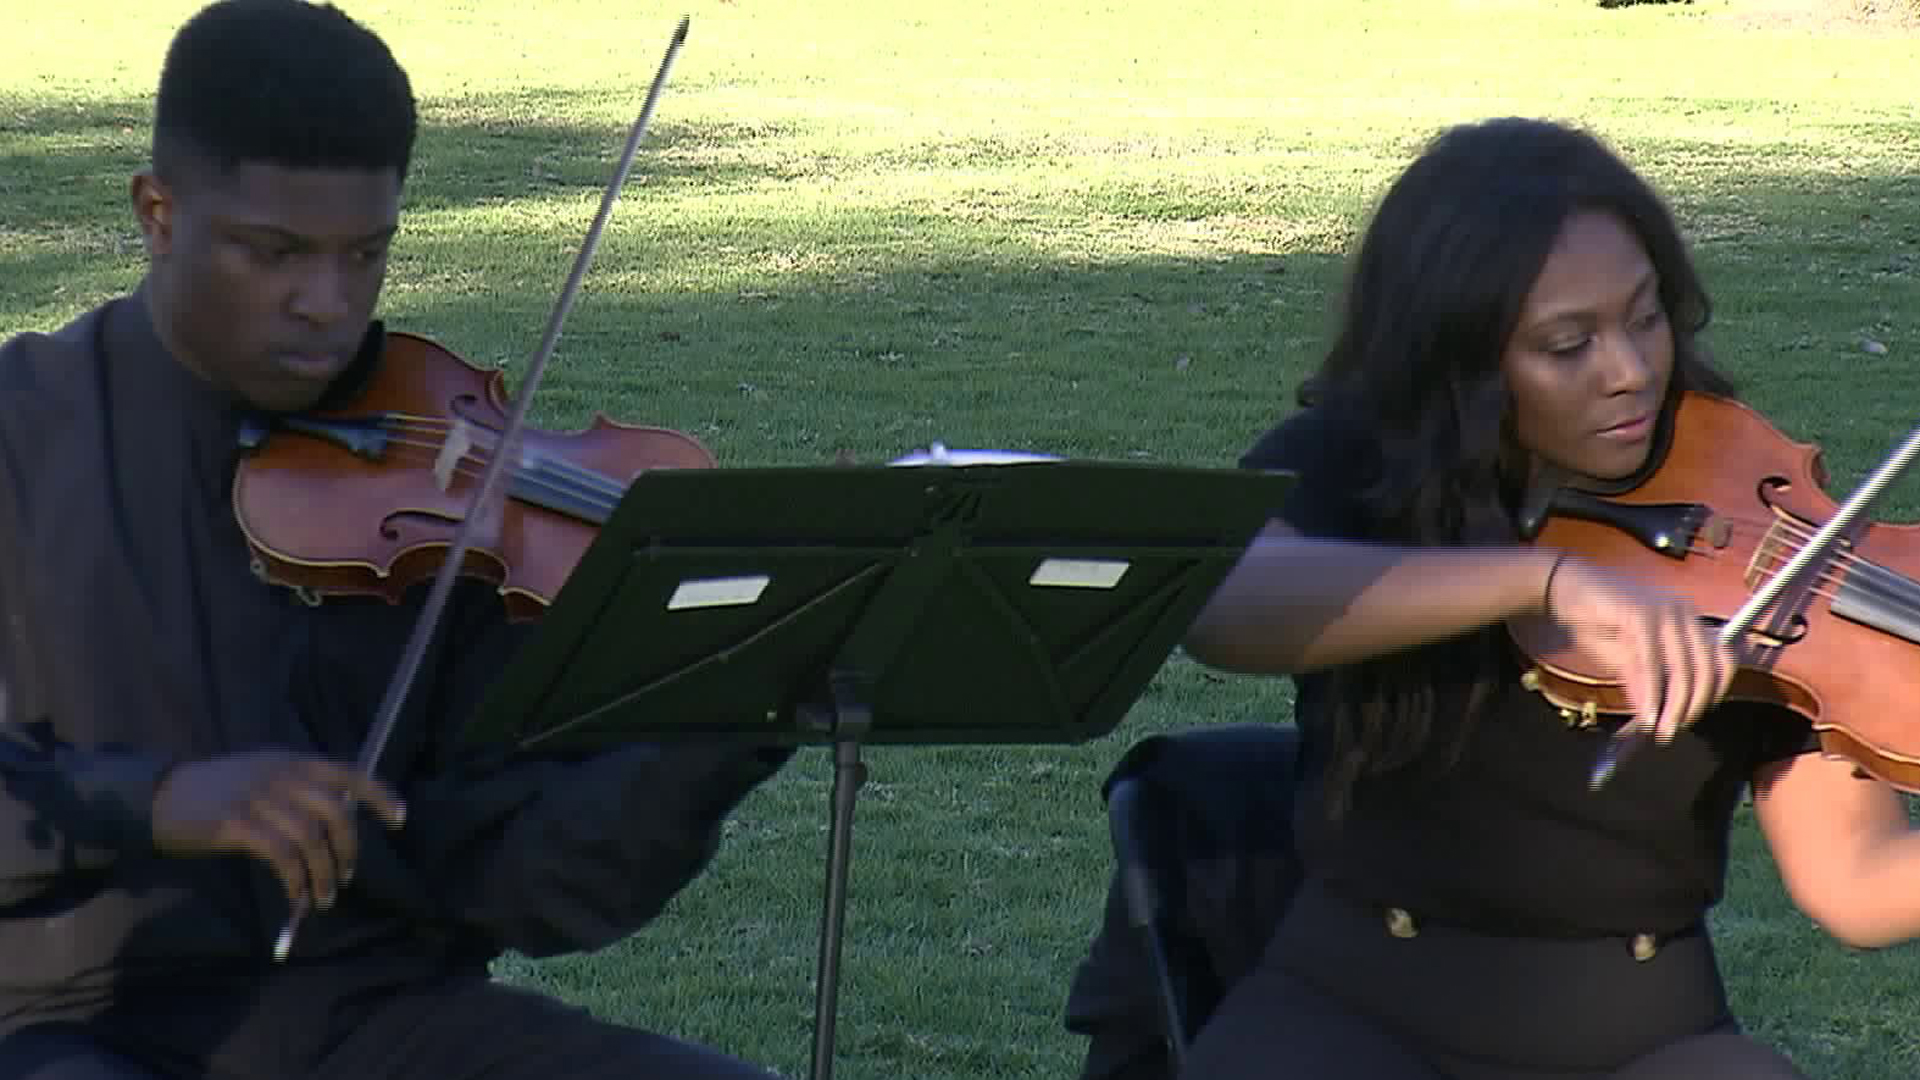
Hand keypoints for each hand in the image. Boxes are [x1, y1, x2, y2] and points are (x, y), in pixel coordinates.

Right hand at [151, 750, 405, 908]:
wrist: (162, 797)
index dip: (379, 795)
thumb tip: (340, 822)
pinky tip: (297, 895)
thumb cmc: (219, 792)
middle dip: (348, 849)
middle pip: (336, 813)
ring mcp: (259, 797)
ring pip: (311, 839)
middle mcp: (282, 775)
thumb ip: (300, 790)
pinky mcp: (237, 824)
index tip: (399, 819)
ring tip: (322, 896)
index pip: (350, 773)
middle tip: (345, 876)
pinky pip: (282, 856)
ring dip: (324, 873)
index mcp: (294, 761)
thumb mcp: (264, 776)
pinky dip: (296, 880)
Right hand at [1541, 556, 1737, 740]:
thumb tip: (1654, 712)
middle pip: (1705, 669)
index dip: (1715, 692)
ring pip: (1683, 670)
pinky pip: (1652, 664)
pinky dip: (1649, 694)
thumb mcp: (1623, 654)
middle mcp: (1682, 612)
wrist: (1559, 588)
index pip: (1722, 659)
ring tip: (1658, 728)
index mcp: (1686, 618)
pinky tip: (1643, 713)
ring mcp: (1664, 611)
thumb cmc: (1592, 616)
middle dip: (1691, 706)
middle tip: (1671, 730)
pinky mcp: (1641, 614)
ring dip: (1672, 706)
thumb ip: (1643, 678)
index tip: (1692, 715)